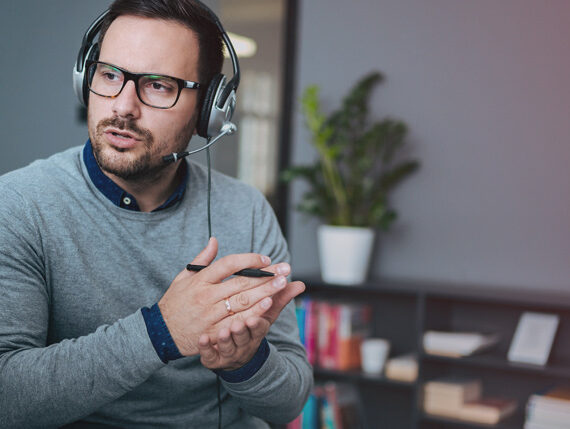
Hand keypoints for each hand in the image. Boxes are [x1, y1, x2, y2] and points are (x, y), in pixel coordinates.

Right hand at [158, 237, 292, 355]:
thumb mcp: (183, 277)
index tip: (266, 258)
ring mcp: (210, 314)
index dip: (249, 260)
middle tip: (285, 269)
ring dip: (264, 293)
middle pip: (241, 283)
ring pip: (242, 302)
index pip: (229, 264)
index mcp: (200, 280)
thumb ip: (202, 259)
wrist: (160, 333)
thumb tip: (215, 240)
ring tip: (283, 285)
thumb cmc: (174, 302)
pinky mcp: (213, 331)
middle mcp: (206, 295)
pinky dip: (253, 314)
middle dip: (266, 276)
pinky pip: (237, 322)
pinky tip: (268, 307)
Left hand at [197, 278, 305, 370]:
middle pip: (244, 335)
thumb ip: (280, 298)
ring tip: (223, 332)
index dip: (261, 316)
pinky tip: (202, 339)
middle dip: (244, 329)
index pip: (260, 324)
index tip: (264, 305)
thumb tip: (301, 284)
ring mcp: (228, 351)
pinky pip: (209, 354)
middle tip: (243, 322)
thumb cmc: (250, 328)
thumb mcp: (266, 316)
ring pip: (228, 346)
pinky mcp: (213, 358)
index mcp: (255, 330)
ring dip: (226, 339)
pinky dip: (206, 347)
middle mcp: (243, 342)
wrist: (235, 355)